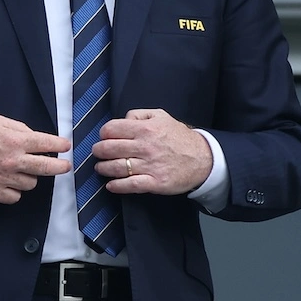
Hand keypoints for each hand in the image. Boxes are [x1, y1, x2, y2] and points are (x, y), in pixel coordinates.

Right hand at [0, 114, 71, 203]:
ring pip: (31, 183)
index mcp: (14, 141)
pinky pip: (16, 196)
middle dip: (60, 167)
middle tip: (65, 166)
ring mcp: (5, 178)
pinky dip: (15, 191)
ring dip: (29, 177)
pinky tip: (9, 182)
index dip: (59, 145)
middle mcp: (13, 161)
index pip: (45, 143)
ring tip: (20, 170)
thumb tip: (33, 136)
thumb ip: (17, 127)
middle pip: (46, 167)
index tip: (65, 146)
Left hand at [92, 108, 212, 194]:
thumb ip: (139, 114)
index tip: (104, 137)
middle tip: (97, 152)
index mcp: (145, 128)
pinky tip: (110, 185)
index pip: (112, 129)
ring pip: (116, 167)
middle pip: (109, 148)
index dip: (104, 133)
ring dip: (103, 168)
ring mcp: (149, 165)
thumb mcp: (161, 116)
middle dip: (98, 151)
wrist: (202, 159)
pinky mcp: (154, 182)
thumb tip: (123, 119)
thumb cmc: (179, 137)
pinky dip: (116, 186)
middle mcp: (145, 146)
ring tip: (100, 168)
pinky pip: (130, 185)